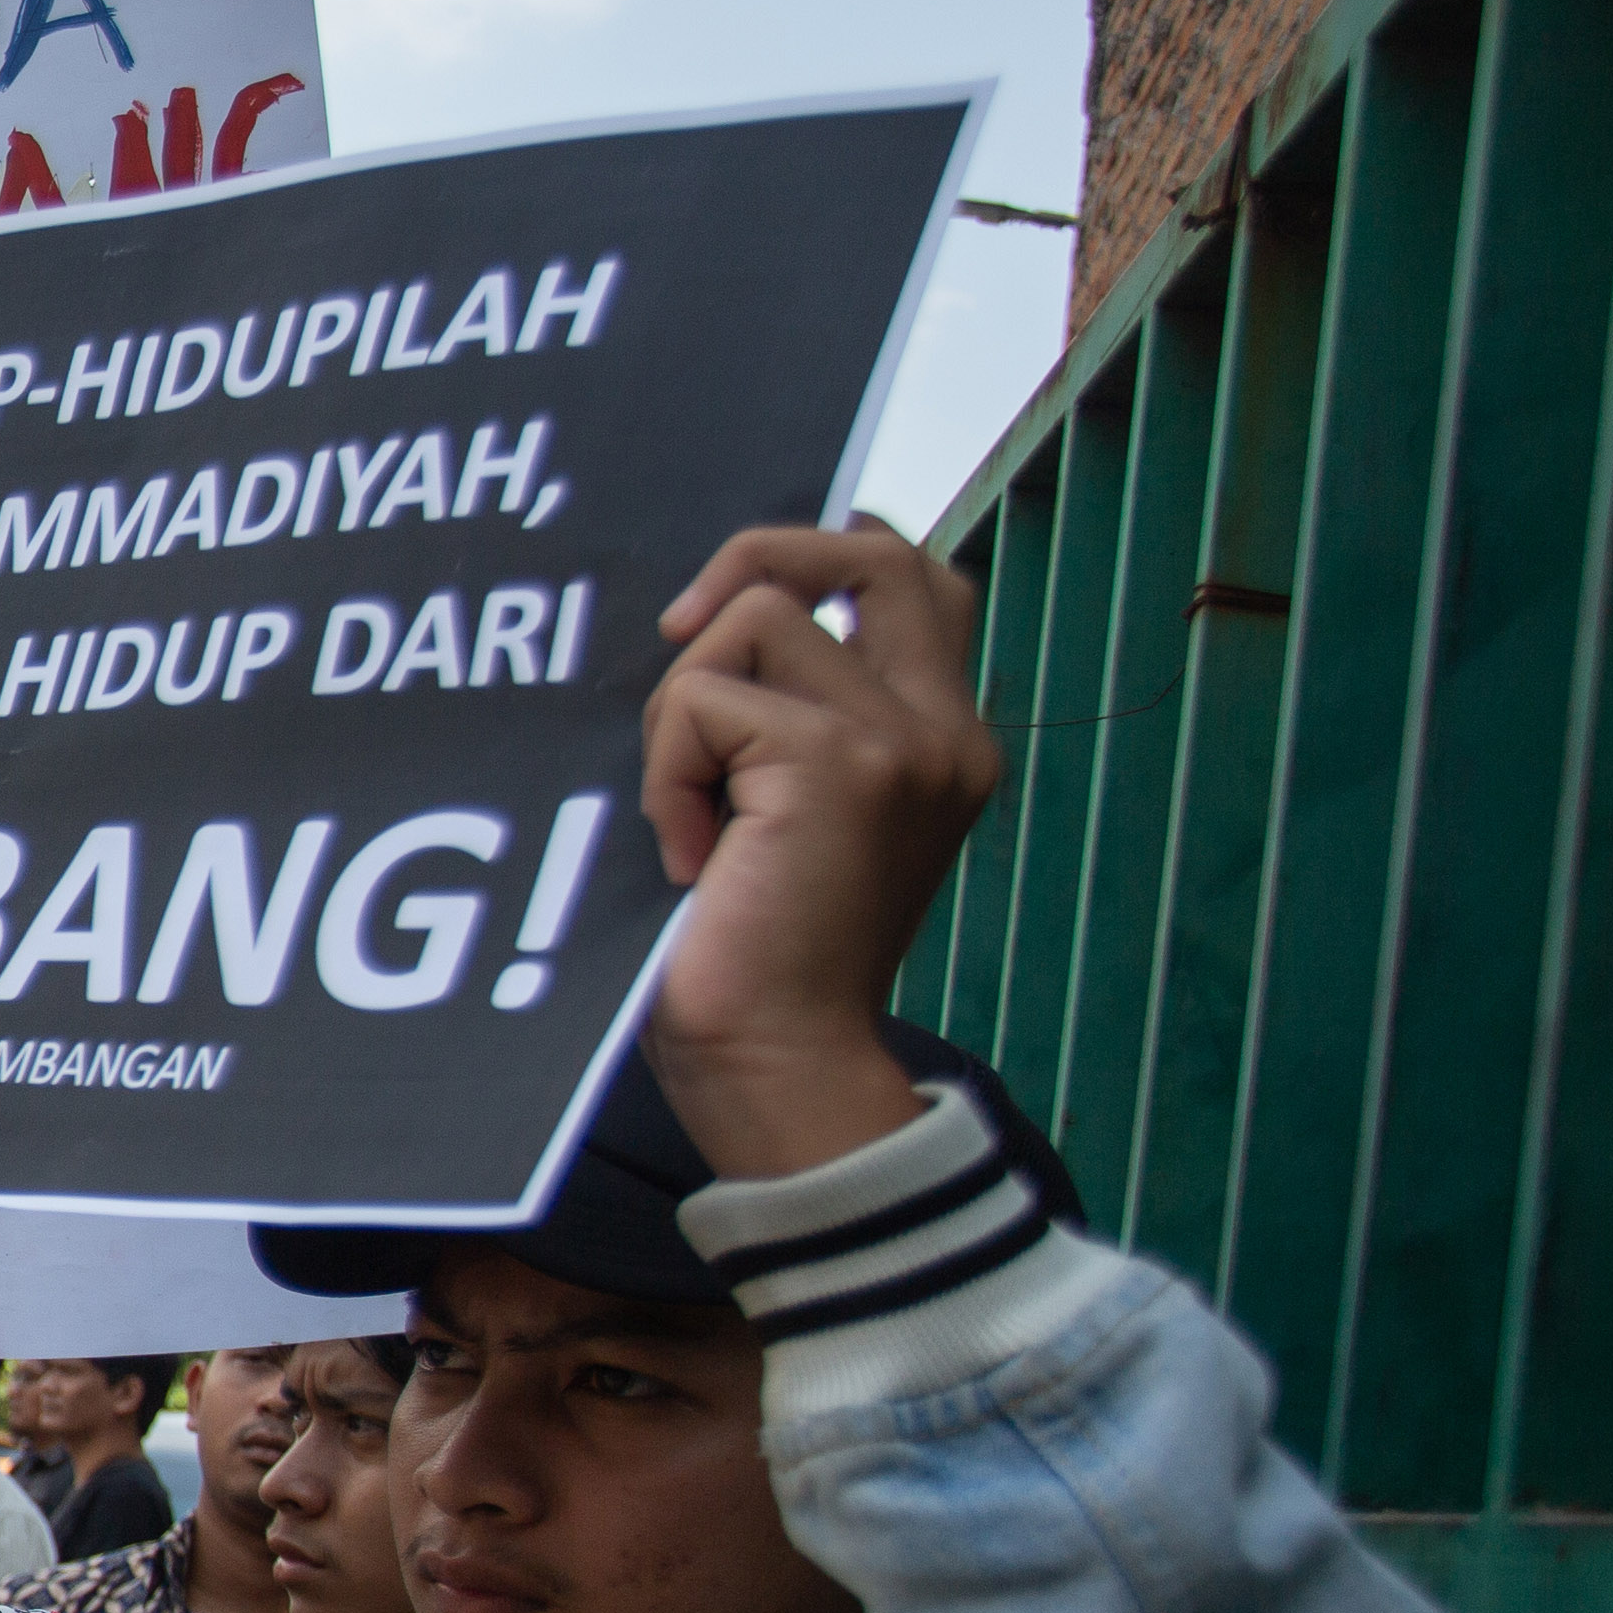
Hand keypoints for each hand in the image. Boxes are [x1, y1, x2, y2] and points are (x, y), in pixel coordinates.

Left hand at [637, 523, 998, 1174]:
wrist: (776, 1062)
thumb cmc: (755, 956)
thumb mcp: (786, 814)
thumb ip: (791, 719)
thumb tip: (706, 620)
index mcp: (944, 740)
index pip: (916, 579)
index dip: (823, 557)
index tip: (720, 616)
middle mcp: (945, 730)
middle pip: (872, 551)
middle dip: (759, 556)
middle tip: (679, 636)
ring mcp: (902, 740)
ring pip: (757, 616)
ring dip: (684, 706)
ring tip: (688, 811)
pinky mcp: (839, 761)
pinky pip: (704, 699)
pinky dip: (667, 769)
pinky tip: (686, 855)